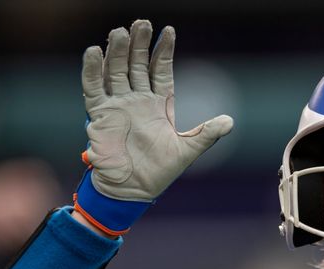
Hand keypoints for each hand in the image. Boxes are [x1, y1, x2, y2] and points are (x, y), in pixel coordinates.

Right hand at [83, 20, 233, 201]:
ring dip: (118, 52)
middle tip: (142, 23)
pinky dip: (93, 71)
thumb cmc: (159, 171)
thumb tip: (230, 121)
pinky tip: (94, 52)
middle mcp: (137, 99)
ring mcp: (117, 105)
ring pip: (116, 71)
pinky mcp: (100, 115)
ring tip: (121, 32)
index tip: (169, 31)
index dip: (163, 51)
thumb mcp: (187, 150)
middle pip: (136, 64)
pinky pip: (94, 88)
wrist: (133, 190)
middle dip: (139, 44)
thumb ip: (207, 134)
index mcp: (158, 104)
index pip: (160, 70)